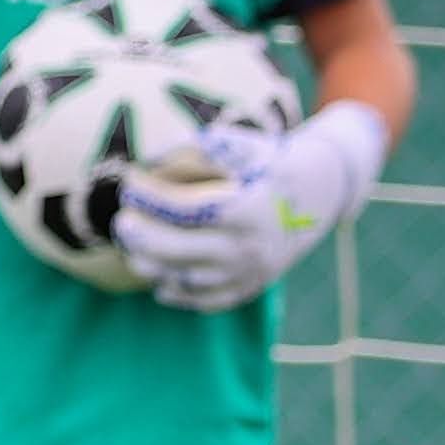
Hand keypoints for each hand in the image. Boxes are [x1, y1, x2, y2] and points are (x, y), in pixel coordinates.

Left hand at [113, 102, 387, 312]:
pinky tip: (159, 278)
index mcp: (249, 208)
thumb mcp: (241, 144)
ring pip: (186, 281)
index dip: (152, 199)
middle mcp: (250, 246)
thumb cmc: (270, 161)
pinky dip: (177, 293)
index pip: (186, 210)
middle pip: (179, 251)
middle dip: (141, 238)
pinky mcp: (250, 288)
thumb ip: (195, 146)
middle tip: (121, 223)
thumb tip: (146, 157)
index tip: (130, 185)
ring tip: (131, 251)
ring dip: (151, 268)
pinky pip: (206, 301)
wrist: (322, 192)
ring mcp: (250, 272)